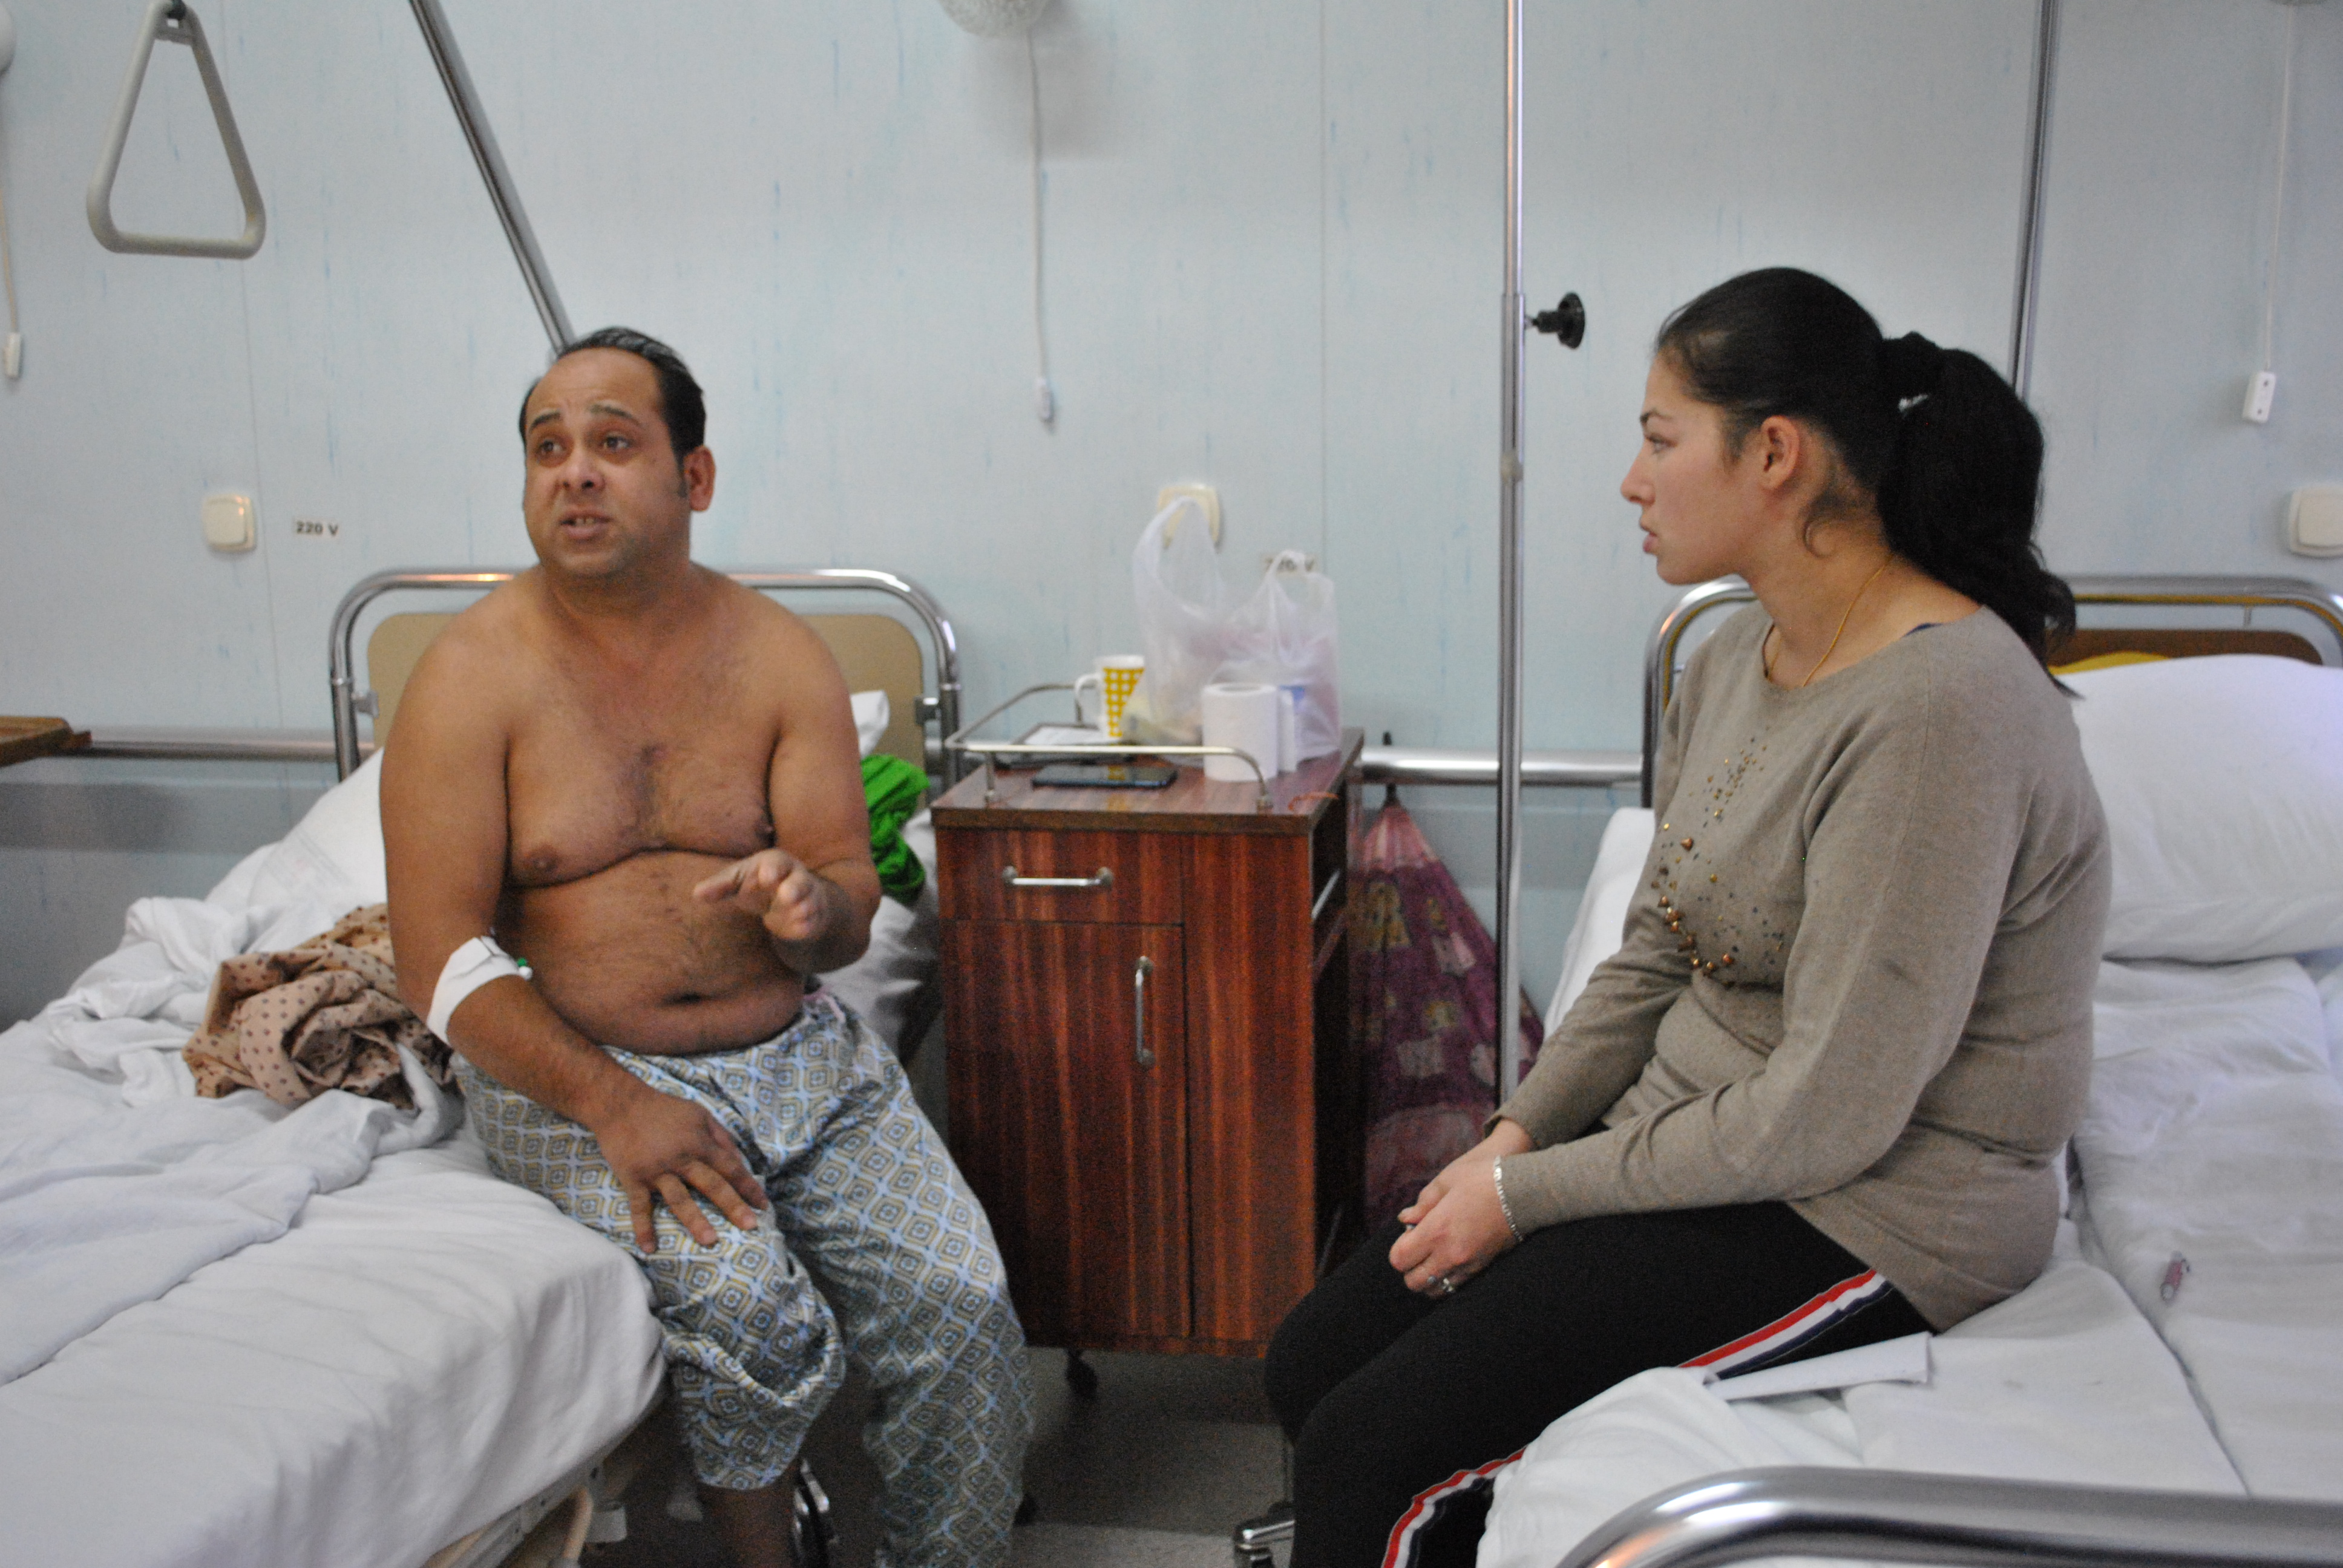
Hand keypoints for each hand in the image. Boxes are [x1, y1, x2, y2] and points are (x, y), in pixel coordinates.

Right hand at [589, 1084, 768, 1251]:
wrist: (620, 1104)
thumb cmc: (665, 1109)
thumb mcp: (700, 1115)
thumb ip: (722, 1137)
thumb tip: (741, 1161)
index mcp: (700, 1143)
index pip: (731, 1167)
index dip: (748, 1186)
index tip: (763, 1205)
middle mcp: (681, 1158)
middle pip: (712, 1185)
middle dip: (733, 1206)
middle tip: (752, 1226)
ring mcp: (656, 1171)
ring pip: (679, 1199)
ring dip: (695, 1220)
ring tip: (711, 1241)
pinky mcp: (633, 1178)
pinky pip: (639, 1207)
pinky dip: (643, 1228)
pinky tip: (650, 1249)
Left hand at [693, 849, 829, 943]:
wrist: (786, 900)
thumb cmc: (756, 885)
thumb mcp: (737, 882)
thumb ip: (719, 887)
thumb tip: (696, 894)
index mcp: (775, 864)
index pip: (776, 862)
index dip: (772, 869)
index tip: (765, 877)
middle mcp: (795, 878)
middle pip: (800, 880)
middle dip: (795, 887)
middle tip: (787, 895)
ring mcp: (807, 898)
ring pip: (811, 901)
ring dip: (804, 907)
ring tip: (797, 913)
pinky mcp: (812, 918)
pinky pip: (813, 922)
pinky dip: (807, 926)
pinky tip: (799, 929)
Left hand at [1388, 1119, 1534, 1296]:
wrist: (1525, 1190)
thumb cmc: (1483, 1179)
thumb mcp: (1446, 1181)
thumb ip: (1422, 1204)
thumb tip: (1406, 1219)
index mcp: (1436, 1231)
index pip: (1400, 1260)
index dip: (1398, 1250)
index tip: (1408, 1235)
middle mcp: (1450, 1254)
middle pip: (1414, 1282)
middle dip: (1410, 1268)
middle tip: (1418, 1247)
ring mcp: (1468, 1265)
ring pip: (1436, 1291)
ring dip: (1429, 1277)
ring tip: (1434, 1255)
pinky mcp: (1483, 1267)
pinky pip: (1457, 1286)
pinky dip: (1447, 1279)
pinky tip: (1452, 1257)